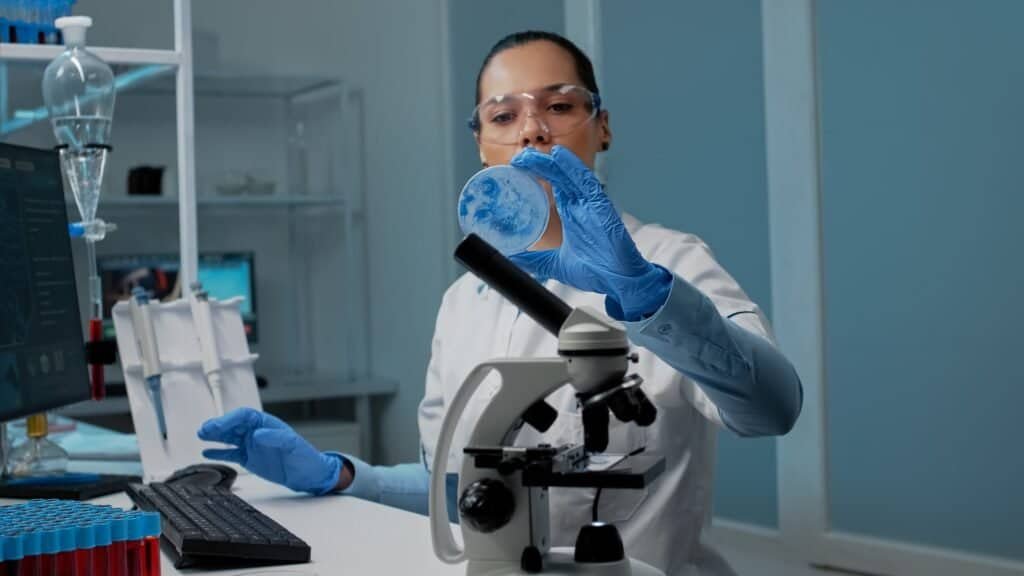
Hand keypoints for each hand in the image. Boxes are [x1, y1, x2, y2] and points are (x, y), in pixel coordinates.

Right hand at [197, 407, 341, 494]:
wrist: (308, 475)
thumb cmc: (305, 457)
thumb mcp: (293, 445)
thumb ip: (276, 438)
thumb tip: (258, 434)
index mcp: (266, 424)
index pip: (244, 416)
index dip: (230, 419)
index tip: (218, 425)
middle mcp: (257, 432)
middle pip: (233, 425)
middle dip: (218, 426)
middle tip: (204, 430)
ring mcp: (251, 445)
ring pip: (229, 437)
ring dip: (215, 436)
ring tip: (201, 435)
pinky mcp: (249, 458)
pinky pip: (230, 453)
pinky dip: (219, 452)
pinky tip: (207, 452)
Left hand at [509, 146, 670, 320]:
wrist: (619, 283)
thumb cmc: (596, 272)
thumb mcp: (555, 265)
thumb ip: (533, 261)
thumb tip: (509, 259)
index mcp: (570, 213)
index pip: (550, 186)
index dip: (534, 174)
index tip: (513, 169)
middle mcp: (580, 205)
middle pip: (557, 176)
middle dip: (538, 164)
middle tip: (517, 159)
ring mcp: (591, 204)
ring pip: (569, 175)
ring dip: (550, 162)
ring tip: (530, 155)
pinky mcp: (602, 206)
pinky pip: (586, 181)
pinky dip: (572, 167)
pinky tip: (559, 156)